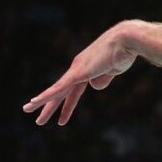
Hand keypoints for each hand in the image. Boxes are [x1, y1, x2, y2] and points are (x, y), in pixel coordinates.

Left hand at [22, 22, 140, 125]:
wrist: (126, 40)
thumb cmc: (124, 53)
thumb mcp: (113, 70)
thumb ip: (103, 79)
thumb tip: (95, 87)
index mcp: (86, 67)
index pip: (73, 90)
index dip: (67, 105)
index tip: (62, 118)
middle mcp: (77, 67)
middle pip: (60, 91)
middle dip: (50, 106)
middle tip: (38, 120)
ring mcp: (76, 70)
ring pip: (56, 92)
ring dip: (45, 107)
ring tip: (37, 121)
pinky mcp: (78, 72)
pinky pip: (59, 87)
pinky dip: (47, 95)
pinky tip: (35, 102)